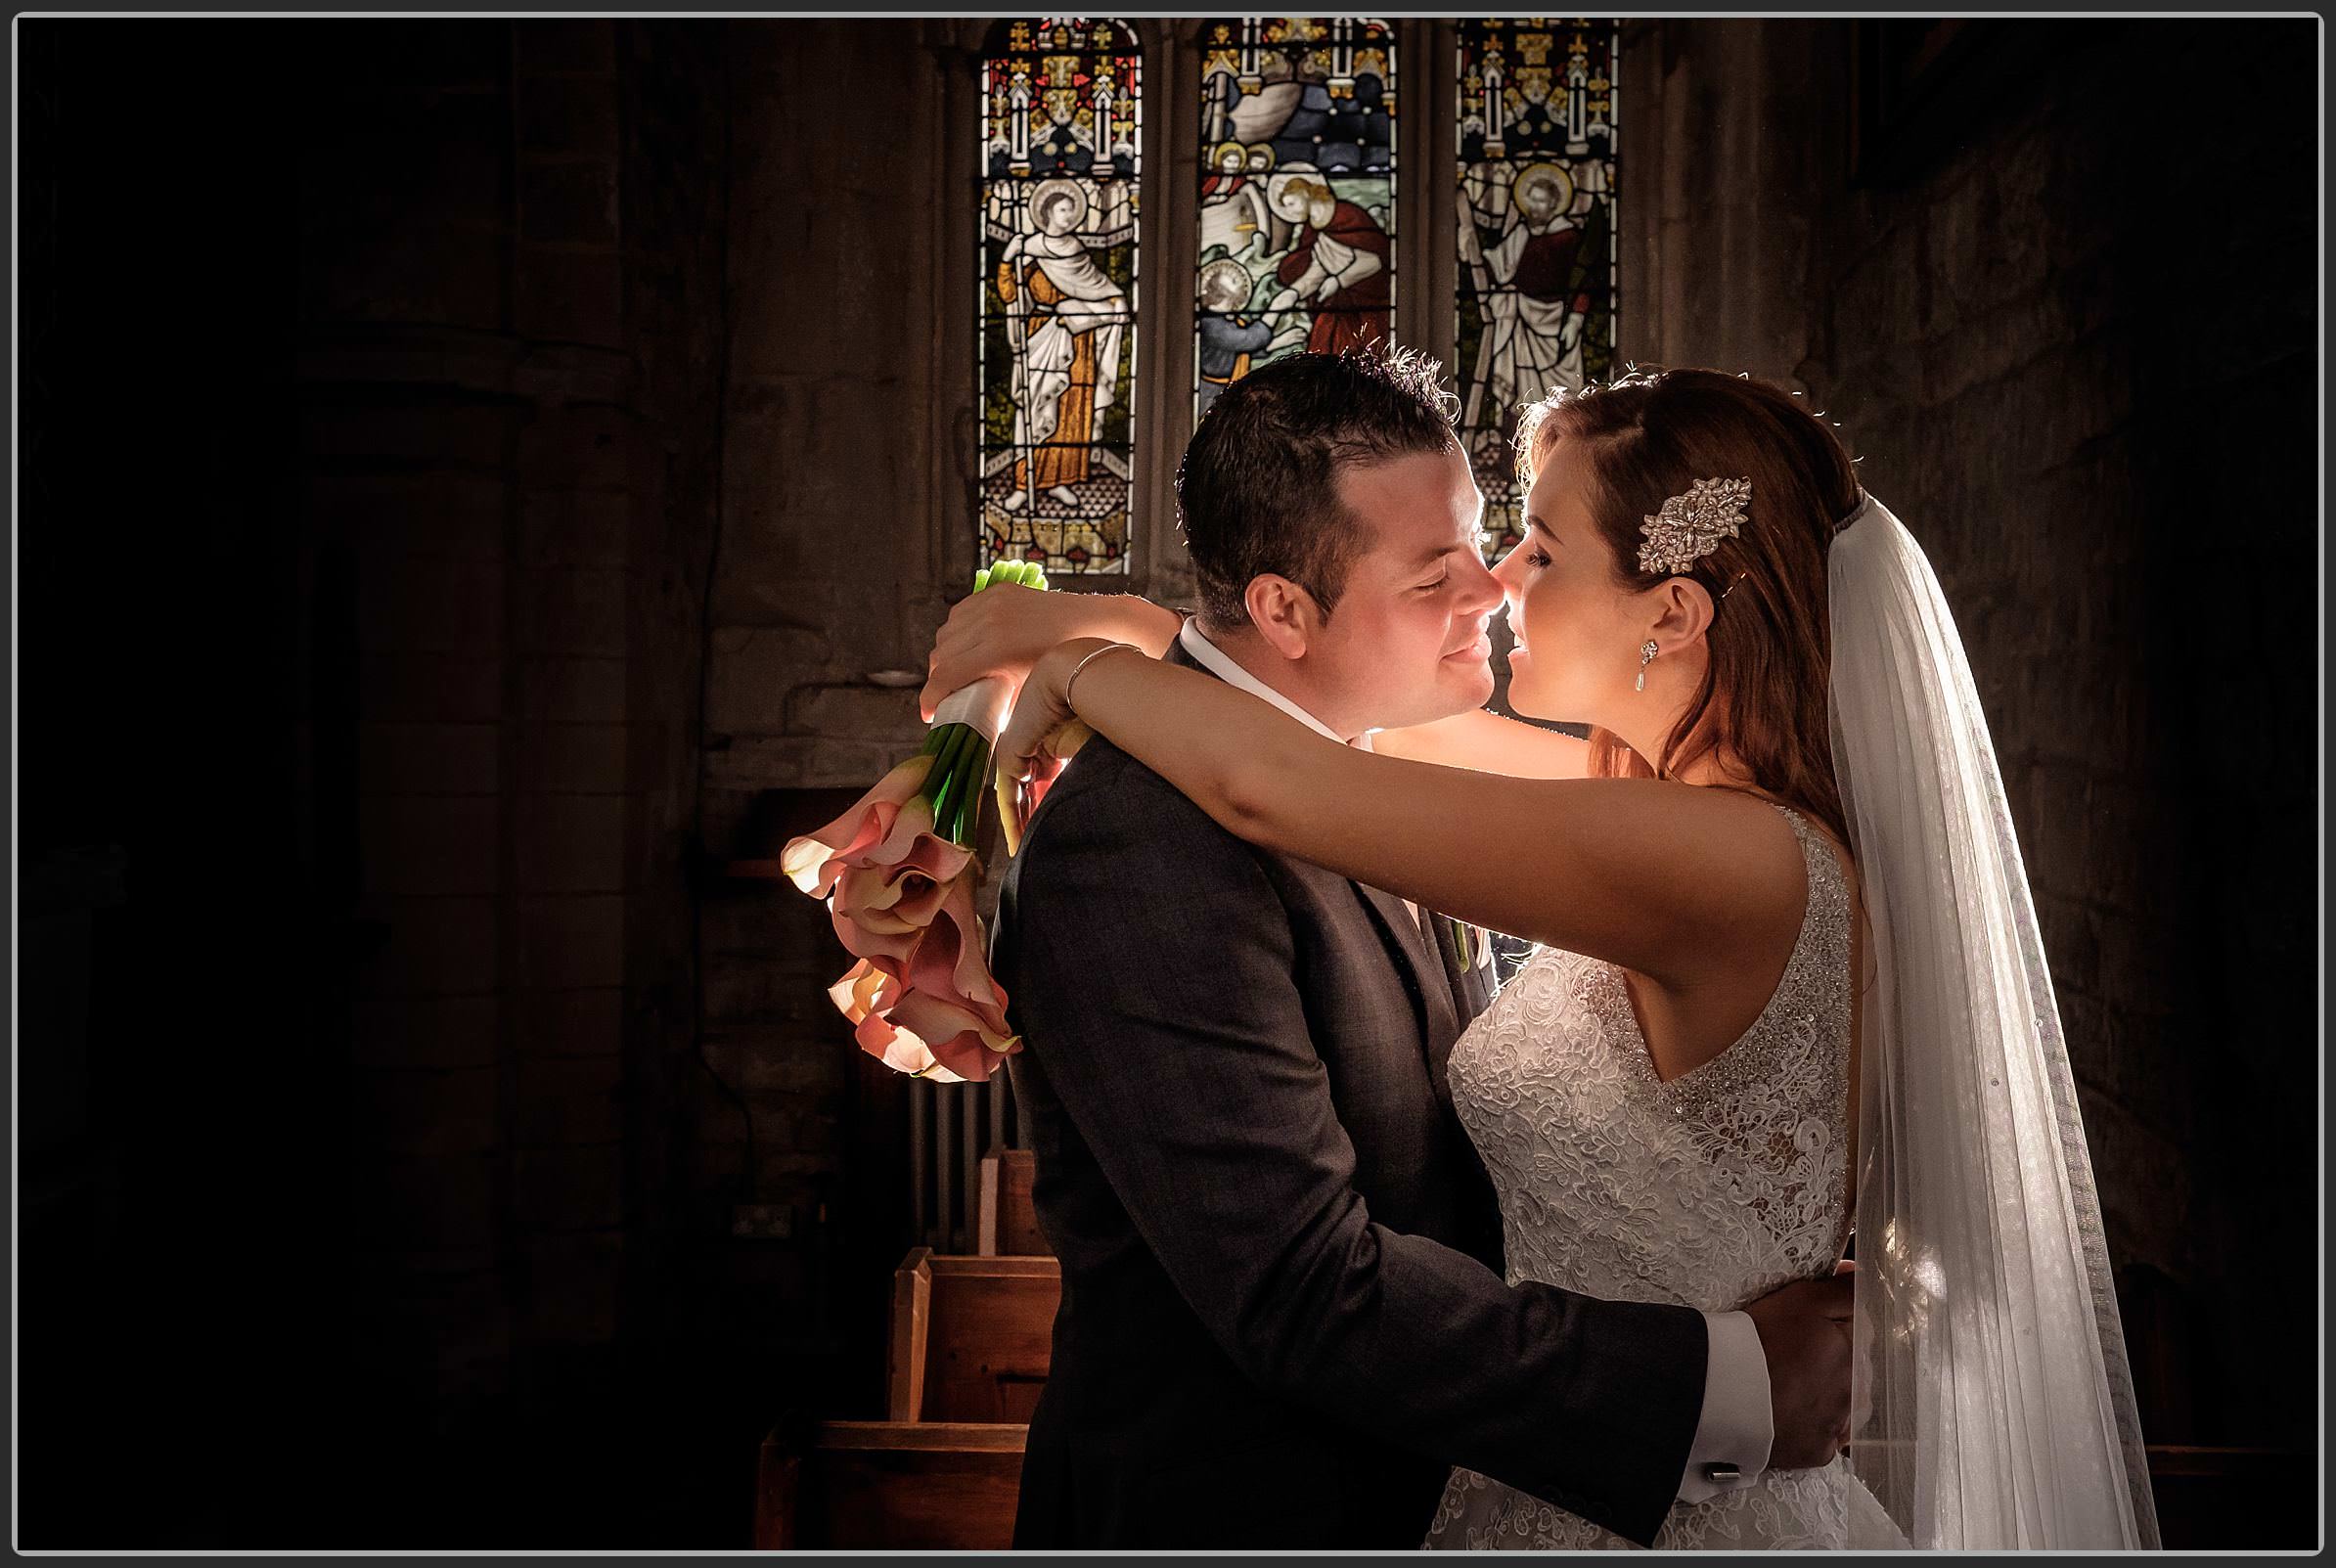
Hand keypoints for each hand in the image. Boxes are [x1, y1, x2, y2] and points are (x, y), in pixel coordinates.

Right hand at [920, 583, 1081, 722]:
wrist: (1090, 624)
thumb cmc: (1065, 664)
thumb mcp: (1029, 691)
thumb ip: (999, 705)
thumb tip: (977, 723)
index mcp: (997, 650)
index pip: (946, 676)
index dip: (930, 697)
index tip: (928, 713)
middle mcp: (988, 622)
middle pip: (940, 653)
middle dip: (937, 678)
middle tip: (946, 693)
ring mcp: (991, 602)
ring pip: (946, 631)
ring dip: (945, 653)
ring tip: (957, 669)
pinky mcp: (996, 591)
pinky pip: (960, 612)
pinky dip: (958, 630)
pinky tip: (969, 644)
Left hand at [995, 638, 1121, 837]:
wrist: (1079, 678)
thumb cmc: (1096, 705)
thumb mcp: (1090, 744)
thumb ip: (1083, 765)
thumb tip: (1092, 797)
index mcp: (1051, 742)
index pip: (1044, 782)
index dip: (1046, 807)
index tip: (1051, 830)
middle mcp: (1033, 747)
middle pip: (1028, 792)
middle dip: (1032, 820)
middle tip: (1034, 849)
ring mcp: (1019, 749)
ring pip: (1017, 795)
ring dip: (1021, 824)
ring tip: (1026, 850)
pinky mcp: (1010, 753)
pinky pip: (1008, 793)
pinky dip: (1012, 817)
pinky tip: (1018, 839)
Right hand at [1742, 1262, 1853, 1469]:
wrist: (1722, 1391)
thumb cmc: (1759, 1339)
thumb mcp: (1802, 1299)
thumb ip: (1842, 1289)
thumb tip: (1863, 1276)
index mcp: (1857, 1352)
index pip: (1860, 1332)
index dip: (1834, 1324)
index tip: (1806, 1324)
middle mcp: (1858, 1392)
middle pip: (1856, 1371)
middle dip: (1836, 1361)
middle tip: (1794, 1355)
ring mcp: (1840, 1426)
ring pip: (1847, 1406)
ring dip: (1830, 1396)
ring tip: (1792, 1386)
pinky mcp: (1819, 1452)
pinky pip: (1828, 1438)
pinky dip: (1814, 1426)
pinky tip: (1791, 1414)